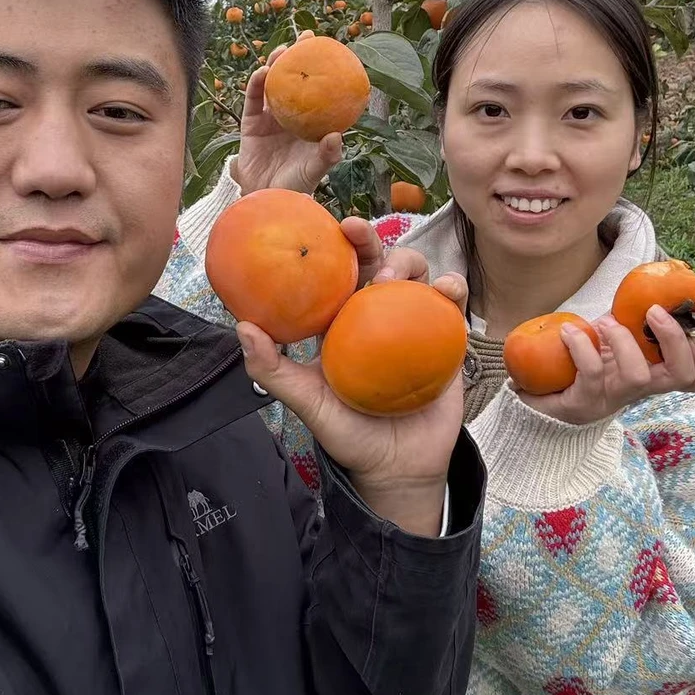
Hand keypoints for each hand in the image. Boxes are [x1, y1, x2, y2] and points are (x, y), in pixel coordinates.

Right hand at [232, 30, 343, 195]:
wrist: (264, 199)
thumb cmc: (295, 186)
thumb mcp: (314, 171)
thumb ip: (326, 156)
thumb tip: (336, 136)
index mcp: (311, 122)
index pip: (319, 90)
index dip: (325, 69)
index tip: (332, 49)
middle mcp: (292, 115)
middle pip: (296, 80)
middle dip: (300, 57)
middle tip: (307, 38)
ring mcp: (271, 117)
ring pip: (273, 84)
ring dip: (276, 65)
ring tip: (282, 52)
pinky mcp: (251, 123)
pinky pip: (253, 100)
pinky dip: (256, 85)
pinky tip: (261, 73)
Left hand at [237, 242, 467, 536]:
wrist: (397, 469)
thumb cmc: (347, 432)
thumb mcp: (305, 401)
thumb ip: (273, 369)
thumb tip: (243, 328)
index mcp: (340, 317)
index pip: (336, 270)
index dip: (333, 243)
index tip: (328, 225)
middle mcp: (375, 312)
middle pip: (376, 259)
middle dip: (370, 239)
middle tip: (359, 236)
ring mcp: (412, 320)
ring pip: (415, 271)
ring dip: (408, 262)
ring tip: (394, 281)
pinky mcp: (445, 336)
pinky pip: (451, 303)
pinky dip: (451, 288)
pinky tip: (445, 292)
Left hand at [511, 307, 694, 425]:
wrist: (545, 395)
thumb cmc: (584, 360)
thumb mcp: (612, 336)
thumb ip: (629, 318)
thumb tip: (646, 283)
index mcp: (653, 372)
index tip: (686, 317)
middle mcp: (641, 389)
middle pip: (683, 375)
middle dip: (675, 339)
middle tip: (653, 311)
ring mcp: (614, 397)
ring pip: (638, 376)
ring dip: (623, 341)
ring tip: (605, 323)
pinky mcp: (585, 402)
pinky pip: (592, 373)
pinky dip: (582, 346)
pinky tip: (568, 331)